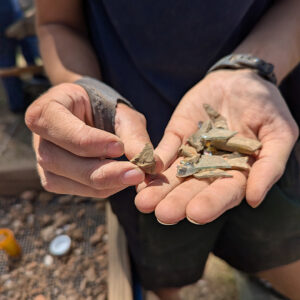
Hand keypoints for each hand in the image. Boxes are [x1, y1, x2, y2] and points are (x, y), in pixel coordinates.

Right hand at [25, 83, 161, 197]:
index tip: (120, 147)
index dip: (91, 142)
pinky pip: (79, 190)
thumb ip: (135, 136)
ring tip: (135, 176)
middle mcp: (39, 139)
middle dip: (101, 170)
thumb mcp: (122, 114)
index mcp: (46, 111)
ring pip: (69, 180)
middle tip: (136, 173)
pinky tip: (122, 179)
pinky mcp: (56, 180)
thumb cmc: (106, 108)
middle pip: (61, 161)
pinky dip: (104, 188)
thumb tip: (152, 164)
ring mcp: (43, 162)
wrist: (91, 114)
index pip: (62, 129)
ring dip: (106, 182)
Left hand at [135, 69, 298, 224]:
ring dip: (159, 188)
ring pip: (175, 173)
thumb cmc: (267, 105)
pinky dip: (154, 161)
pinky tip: (142, 171)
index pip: (225, 192)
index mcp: (238, 171)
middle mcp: (212, 167)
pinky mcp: (177, 135)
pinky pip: (164, 149)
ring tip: (144, 202)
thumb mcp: (279, 133)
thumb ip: (269, 166)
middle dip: (178, 201)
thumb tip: (254, 200)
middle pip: (194, 188)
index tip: (195, 215)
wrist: (240, 78)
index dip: (212, 204)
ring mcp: (192, 151)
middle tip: (162, 214)